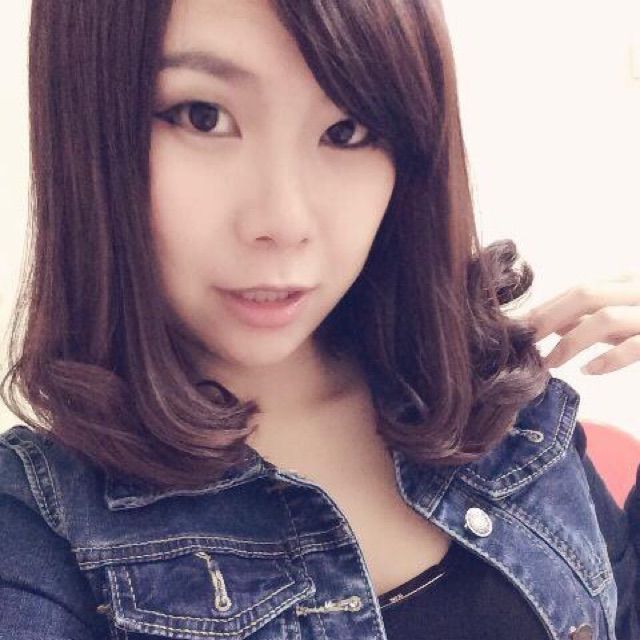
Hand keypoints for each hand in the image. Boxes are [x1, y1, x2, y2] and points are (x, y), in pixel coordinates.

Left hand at [522, 273, 639, 374]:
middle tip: (524, 342)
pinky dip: (608, 359)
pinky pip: (634, 346)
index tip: (519, 326)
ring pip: (606, 318)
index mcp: (627, 282)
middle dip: (548, 318)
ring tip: (550, 363)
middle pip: (585, 295)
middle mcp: (639, 290)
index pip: (577, 290)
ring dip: (570, 342)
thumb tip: (555, 325)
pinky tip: (588, 370)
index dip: (545, 307)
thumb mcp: (624, 317)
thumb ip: (593, 319)